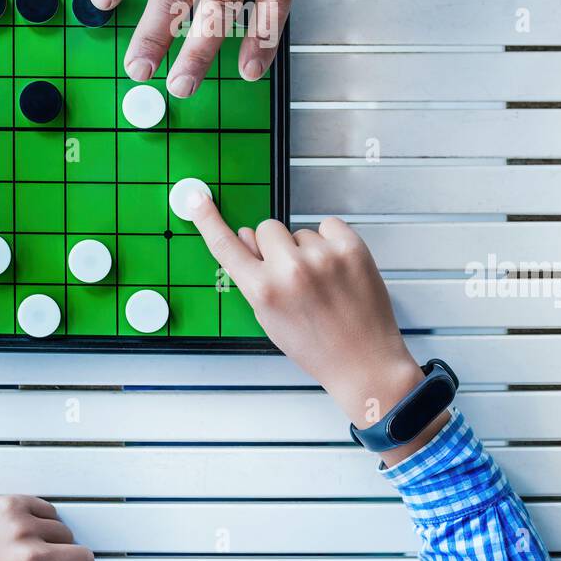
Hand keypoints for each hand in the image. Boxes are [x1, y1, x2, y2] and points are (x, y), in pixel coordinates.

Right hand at [190, 196, 447, 464]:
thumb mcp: (270, 319)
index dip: (208, 220)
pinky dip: (331, 241)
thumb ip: (253, 277)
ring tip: (323, 282)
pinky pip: (328, 225)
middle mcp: (291, 270)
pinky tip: (337, 269)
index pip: (225, 246)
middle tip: (294, 275)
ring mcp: (323, 256)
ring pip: (300, 231)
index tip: (197, 198)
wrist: (364, 362)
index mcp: (264, 291)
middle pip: (267, 228)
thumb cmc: (316, 346)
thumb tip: (243, 236)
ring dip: (307, 249)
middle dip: (275, 246)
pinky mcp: (351, 247)